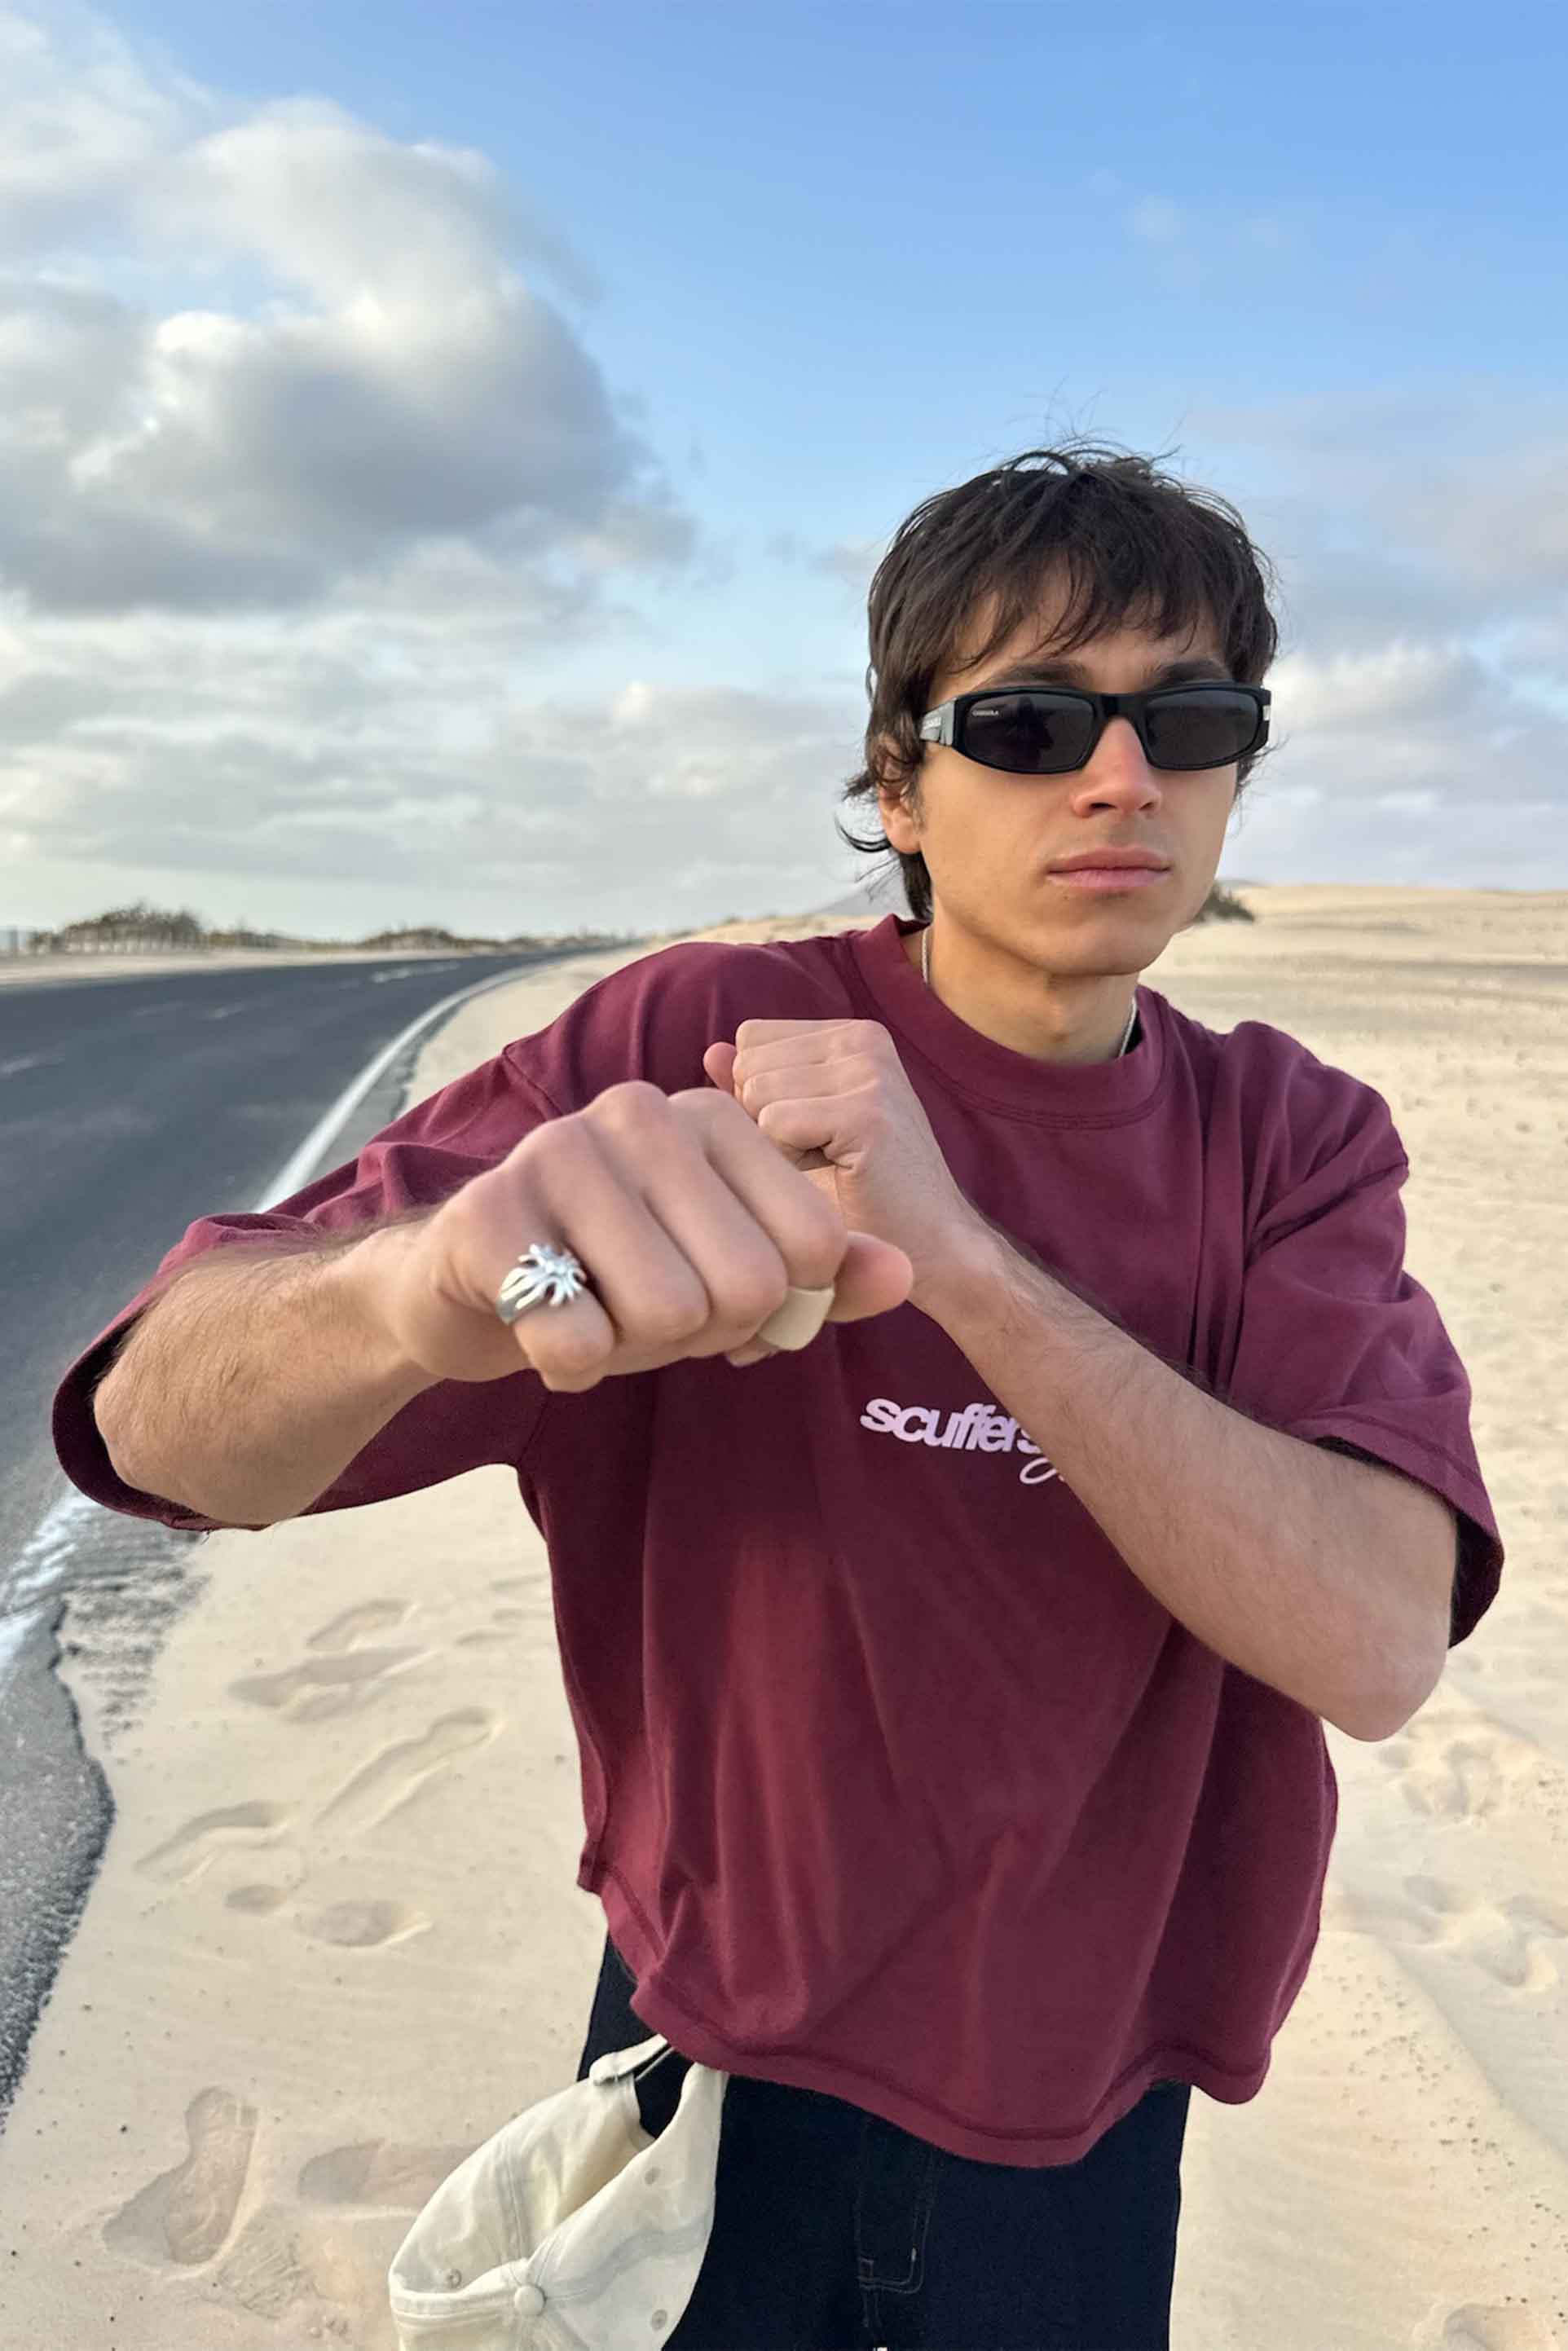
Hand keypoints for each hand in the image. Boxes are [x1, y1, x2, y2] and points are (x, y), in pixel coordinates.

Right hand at [373, 1081, 913, 1391]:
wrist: (461, 1288)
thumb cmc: (613, 1280)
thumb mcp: (726, 1281)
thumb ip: (824, 1279)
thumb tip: (907, 1274)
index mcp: (713, 1118)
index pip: (813, 1245)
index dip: (771, 1305)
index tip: (708, 1289)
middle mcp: (641, 1112)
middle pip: (745, 1285)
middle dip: (699, 1332)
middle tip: (640, 1310)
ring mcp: (558, 1151)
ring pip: (667, 1312)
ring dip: (631, 1348)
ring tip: (591, 1312)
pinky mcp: (488, 1213)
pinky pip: (576, 1338)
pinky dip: (568, 1366)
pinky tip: (541, 1333)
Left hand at [703, 1019, 986, 1321]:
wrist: (931, 1247)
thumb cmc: (861, 1194)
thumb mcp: (801, 1129)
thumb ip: (759, 1086)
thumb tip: (713, 1051)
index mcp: (852, 1033)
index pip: (751, 1039)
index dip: (759, 1096)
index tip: (811, 1133)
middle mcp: (864, 1038)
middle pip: (747, 1065)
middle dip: (764, 1121)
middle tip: (823, 1157)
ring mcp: (870, 1071)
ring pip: (755, 1093)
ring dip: (778, 1146)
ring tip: (831, 1167)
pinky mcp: (867, 1112)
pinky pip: (775, 1123)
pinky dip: (790, 1164)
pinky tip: (836, 1177)